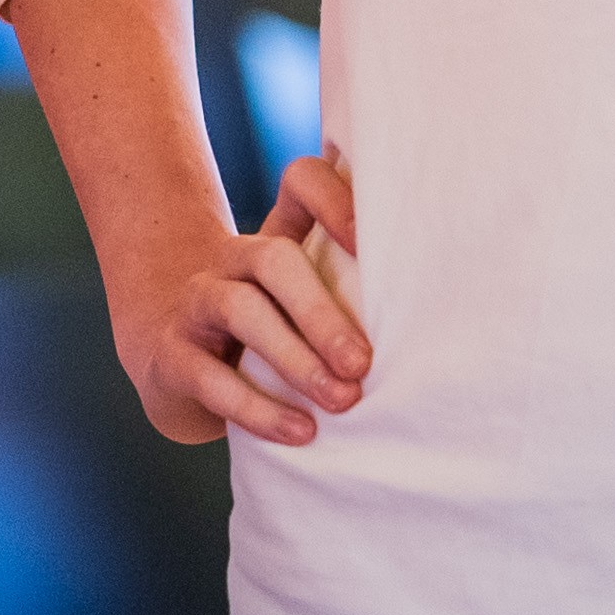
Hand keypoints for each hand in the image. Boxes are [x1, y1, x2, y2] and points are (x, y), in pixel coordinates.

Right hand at [117, 151, 366, 446]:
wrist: (178, 366)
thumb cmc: (272, 339)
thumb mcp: (310, 311)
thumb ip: (358, 301)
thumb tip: (442, 320)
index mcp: (278, 239)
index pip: (301, 182)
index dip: (336, 199)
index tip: (375, 245)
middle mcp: (235, 260)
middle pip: (274, 259)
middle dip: (321, 312)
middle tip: (363, 364)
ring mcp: (198, 303)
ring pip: (240, 309)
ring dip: (296, 358)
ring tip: (340, 402)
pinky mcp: (171, 354)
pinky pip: (209, 375)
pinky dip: (257, 407)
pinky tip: (300, 431)